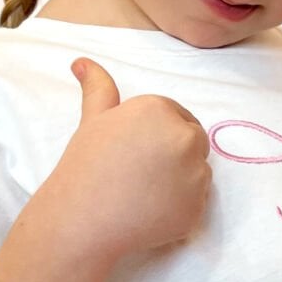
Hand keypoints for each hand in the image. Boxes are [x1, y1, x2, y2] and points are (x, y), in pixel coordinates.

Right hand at [43, 58, 212, 275]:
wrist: (82, 219)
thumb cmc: (85, 166)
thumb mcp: (92, 120)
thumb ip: (99, 88)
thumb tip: (83, 62)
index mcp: (160, 110)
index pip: (176, 115)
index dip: (156, 133)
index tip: (136, 150)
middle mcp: (184, 137)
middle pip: (194, 141)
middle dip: (174, 153)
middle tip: (141, 172)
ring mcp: (195, 175)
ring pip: (199, 172)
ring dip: (181, 179)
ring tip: (144, 192)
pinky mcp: (198, 208)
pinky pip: (197, 203)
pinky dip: (180, 207)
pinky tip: (150, 211)